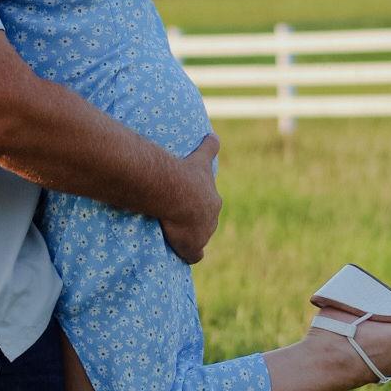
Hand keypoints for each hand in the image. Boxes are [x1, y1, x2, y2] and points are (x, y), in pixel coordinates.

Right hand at [159, 133, 221, 263]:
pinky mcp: (193, 246)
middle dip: (197, 220)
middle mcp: (212, 218)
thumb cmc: (186, 175)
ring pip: (200, 237)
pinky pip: (194, 255)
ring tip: (176, 234)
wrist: (177, 193)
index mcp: (213, 199)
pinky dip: (190, 254)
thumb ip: (209, 146)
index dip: (201, 204)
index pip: (210, 204)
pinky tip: (184, 254)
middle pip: (207, 222)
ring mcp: (203, 234)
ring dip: (191, 236)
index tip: (191, 202)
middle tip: (180, 217)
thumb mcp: (202, 157)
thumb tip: (214, 134)